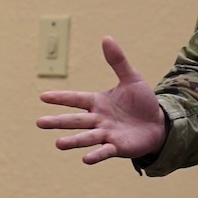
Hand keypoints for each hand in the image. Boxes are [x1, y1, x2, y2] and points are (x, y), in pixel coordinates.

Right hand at [37, 37, 168, 165]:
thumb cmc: (142, 102)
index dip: (61, 98)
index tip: (43, 96)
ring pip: (86, 137)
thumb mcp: (132, 78)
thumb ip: (117, 61)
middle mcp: (98, 119)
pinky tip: (85, 159)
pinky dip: (95, 155)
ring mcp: (106, 134)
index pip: (76, 99)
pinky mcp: (117, 147)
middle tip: (39, 123)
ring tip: (58, 144)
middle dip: (58, 122)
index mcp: (98, 102)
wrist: (158, 124)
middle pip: (75, 120)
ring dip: (73, 141)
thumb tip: (106, 38)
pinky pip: (104, 151)